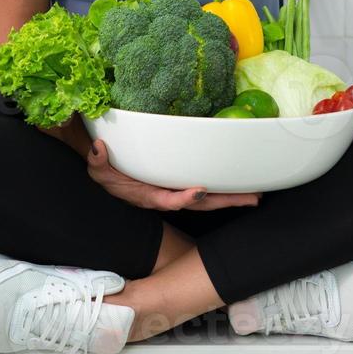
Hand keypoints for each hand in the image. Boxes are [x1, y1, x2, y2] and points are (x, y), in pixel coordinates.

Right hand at [86, 139, 261, 210]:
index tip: (199, 191)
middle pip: (200, 204)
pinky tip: (240, 186)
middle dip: (226, 202)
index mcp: (149, 196)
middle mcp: (167, 198)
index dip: (184, 198)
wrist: (109, 175)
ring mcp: (176, 193)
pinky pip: (204, 191)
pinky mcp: (180, 187)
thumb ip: (97, 161)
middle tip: (252, 199)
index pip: (168, 200)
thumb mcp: (97, 170)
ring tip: (255, 195)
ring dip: (231, 198)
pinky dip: (223, 190)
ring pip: (207, 200)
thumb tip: (98, 148)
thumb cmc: (106, 172)